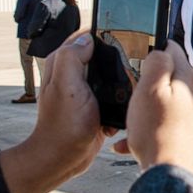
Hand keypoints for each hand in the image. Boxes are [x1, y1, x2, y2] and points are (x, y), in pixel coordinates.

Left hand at [0, 32, 115, 192]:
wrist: (64, 157)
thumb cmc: (64, 126)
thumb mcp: (67, 86)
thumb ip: (72, 58)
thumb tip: (88, 40)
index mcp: (61, 64)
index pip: (84, 37)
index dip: (102, 34)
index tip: (122, 37)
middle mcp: (71, 74)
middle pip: (100, 53)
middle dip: (115, 57)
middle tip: (130, 61)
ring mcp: (83, 90)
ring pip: (108, 73)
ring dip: (119, 78)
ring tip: (127, 83)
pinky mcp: (94, 104)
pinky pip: (112, 92)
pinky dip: (118, 96)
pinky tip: (122, 102)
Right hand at [114, 42, 192, 180]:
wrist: (172, 174)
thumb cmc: (159, 134)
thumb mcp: (150, 89)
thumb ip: (157, 63)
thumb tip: (160, 50)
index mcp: (187, 80)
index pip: (174, 49)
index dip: (153, 48)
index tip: (138, 56)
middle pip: (166, 77)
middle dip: (145, 82)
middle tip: (131, 91)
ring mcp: (190, 116)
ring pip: (161, 102)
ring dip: (142, 108)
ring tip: (131, 120)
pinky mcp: (184, 133)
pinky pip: (160, 124)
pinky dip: (145, 129)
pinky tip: (131, 141)